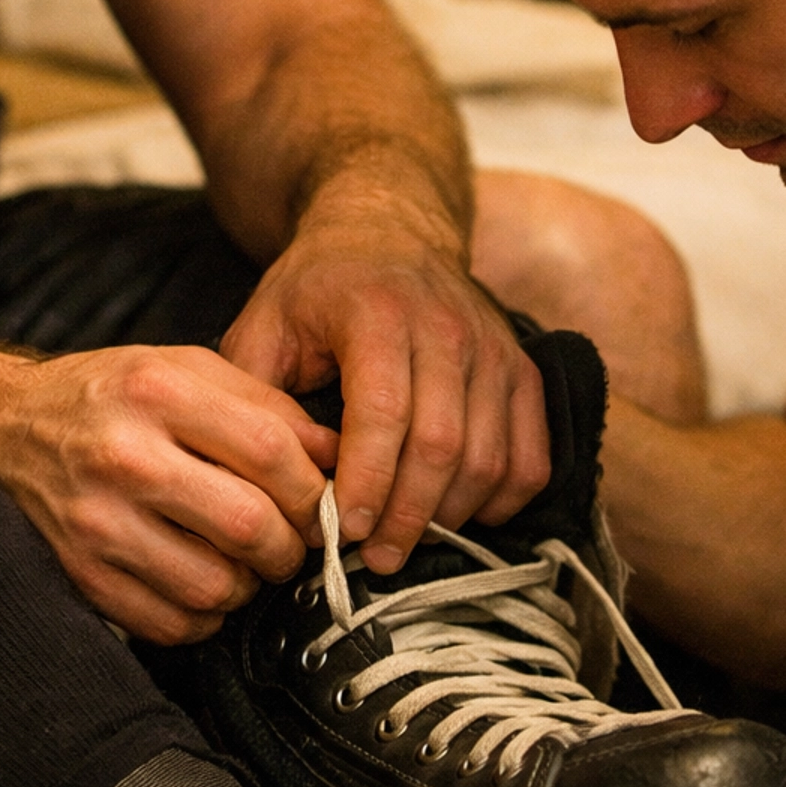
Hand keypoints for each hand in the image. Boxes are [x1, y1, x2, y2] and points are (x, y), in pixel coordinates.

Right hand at [0, 328, 336, 643]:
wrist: (8, 422)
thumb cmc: (107, 392)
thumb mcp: (186, 368)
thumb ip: (265, 406)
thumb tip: (337, 458)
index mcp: (157, 391)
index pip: (271, 452)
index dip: (315, 487)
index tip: (324, 501)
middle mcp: (124, 455)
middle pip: (249, 525)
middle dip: (291, 544)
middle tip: (293, 540)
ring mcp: (97, 521)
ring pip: (214, 584)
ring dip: (249, 584)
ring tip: (245, 560)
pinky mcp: (80, 572)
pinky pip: (170, 622)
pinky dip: (204, 614)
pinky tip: (203, 580)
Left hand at [220, 203, 550, 573]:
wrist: (388, 227)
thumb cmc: (316, 287)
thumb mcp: (263, 323)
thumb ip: (253, 396)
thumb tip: (259, 478)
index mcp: (376, 312)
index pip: (383, 414)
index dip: (367, 483)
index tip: (344, 531)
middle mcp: (446, 327)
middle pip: (442, 445)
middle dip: (407, 516)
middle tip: (375, 559)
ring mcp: (493, 349)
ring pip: (489, 457)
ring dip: (451, 516)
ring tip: (407, 541)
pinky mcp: (523, 370)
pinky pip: (532, 455)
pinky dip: (503, 499)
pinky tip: (461, 514)